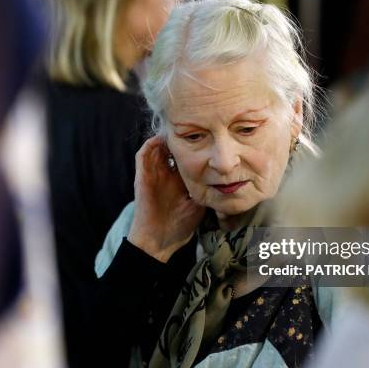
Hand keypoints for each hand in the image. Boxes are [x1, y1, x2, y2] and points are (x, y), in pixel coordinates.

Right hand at [128, 136, 205, 262]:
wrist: (158, 241)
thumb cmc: (179, 226)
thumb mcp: (199, 204)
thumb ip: (208, 191)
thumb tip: (226, 179)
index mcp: (178, 180)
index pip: (186, 156)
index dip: (195, 146)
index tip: (208, 135)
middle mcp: (165, 174)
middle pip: (172, 148)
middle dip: (181, 137)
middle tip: (194, 126)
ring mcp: (153, 174)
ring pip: (157, 147)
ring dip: (166, 137)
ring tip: (177, 128)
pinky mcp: (142, 177)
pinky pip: (143, 155)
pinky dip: (151, 145)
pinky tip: (161, 139)